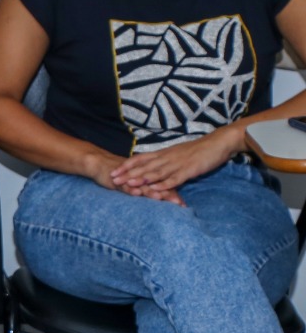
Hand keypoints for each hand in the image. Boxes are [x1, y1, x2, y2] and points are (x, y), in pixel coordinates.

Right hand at [81, 151, 185, 206]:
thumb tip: (162, 196)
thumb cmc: (119, 172)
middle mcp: (140, 175)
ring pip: (141, 185)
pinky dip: (130, 188)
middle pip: (156, 185)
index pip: (163, 184)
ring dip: (151, 192)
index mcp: (147, 174)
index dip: (173, 193)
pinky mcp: (117, 179)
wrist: (98, 162)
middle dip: (168, 195)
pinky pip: (124, 184)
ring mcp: (128, 178)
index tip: (184, 205)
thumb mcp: (135, 179)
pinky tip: (136, 193)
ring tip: (160, 198)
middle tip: (179, 204)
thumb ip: (147, 186)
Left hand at [109, 127, 243, 200]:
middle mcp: (168, 157)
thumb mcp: (177, 154)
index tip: (113, 171)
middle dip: (128, 173)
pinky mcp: (190, 170)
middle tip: (112, 179)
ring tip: (128, 184)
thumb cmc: (199, 150)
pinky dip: (164, 184)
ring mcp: (178, 164)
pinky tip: (155, 189)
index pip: (140, 158)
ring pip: (156, 172)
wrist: (218, 143)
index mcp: (164, 153)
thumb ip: (166, 160)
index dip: (127, 165)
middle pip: (144, 166)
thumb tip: (154, 168)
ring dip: (142, 178)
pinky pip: (175, 178)